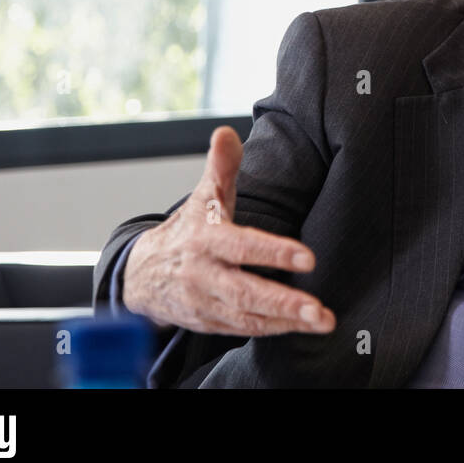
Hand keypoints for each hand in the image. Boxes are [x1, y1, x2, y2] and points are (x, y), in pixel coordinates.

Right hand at [121, 126, 335, 336]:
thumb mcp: (202, 197)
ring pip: (248, 317)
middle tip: (319, 309)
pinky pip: (243, 329)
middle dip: (284, 303)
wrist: (141, 274)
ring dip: (286, 322)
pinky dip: (272, 330)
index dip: (274, 253)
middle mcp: (203, 274)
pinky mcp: (209, 323)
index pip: (242, 247)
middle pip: (245, 292)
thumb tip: (226, 132)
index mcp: (205, 239)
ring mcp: (205, 302)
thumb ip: (221, 166)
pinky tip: (300, 327)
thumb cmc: (187, 231)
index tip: (308, 259)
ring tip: (322, 321)